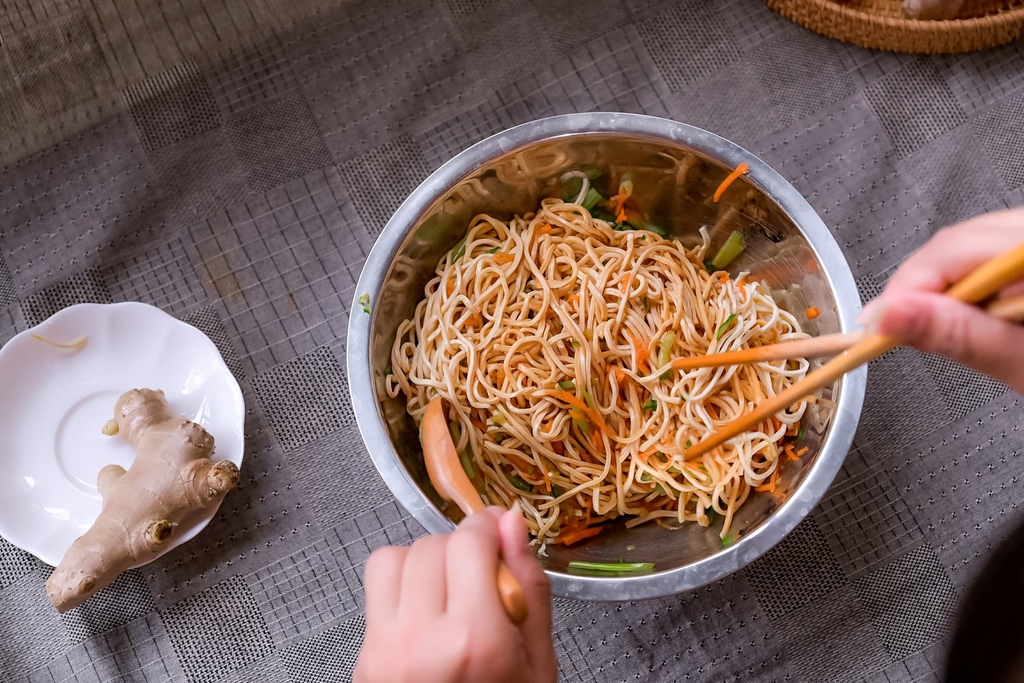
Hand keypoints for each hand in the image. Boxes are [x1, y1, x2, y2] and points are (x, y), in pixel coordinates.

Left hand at [354, 505, 557, 682]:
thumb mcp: (538, 664)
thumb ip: (529, 589)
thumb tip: (511, 522)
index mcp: (476, 641)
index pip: (469, 542)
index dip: (486, 525)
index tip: (496, 529)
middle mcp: (422, 641)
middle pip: (432, 546)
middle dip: (461, 548)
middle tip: (481, 575)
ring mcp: (384, 651)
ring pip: (393, 557)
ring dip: (423, 561)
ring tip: (448, 591)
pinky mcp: (363, 659)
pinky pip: (374, 590)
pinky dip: (398, 586)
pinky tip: (424, 612)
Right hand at [860, 207, 1023, 392]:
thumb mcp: (1020, 363)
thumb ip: (956, 334)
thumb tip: (886, 316)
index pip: (951, 250)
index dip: (907, 289)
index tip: (879, 327)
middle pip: (956, 241)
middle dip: (924, 288)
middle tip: (907, 331)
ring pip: (968, 242)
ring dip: (945, 286)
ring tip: (952, 326)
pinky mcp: (1021, 247)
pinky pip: (986, 247)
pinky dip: (970, 282)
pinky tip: (978, 310)